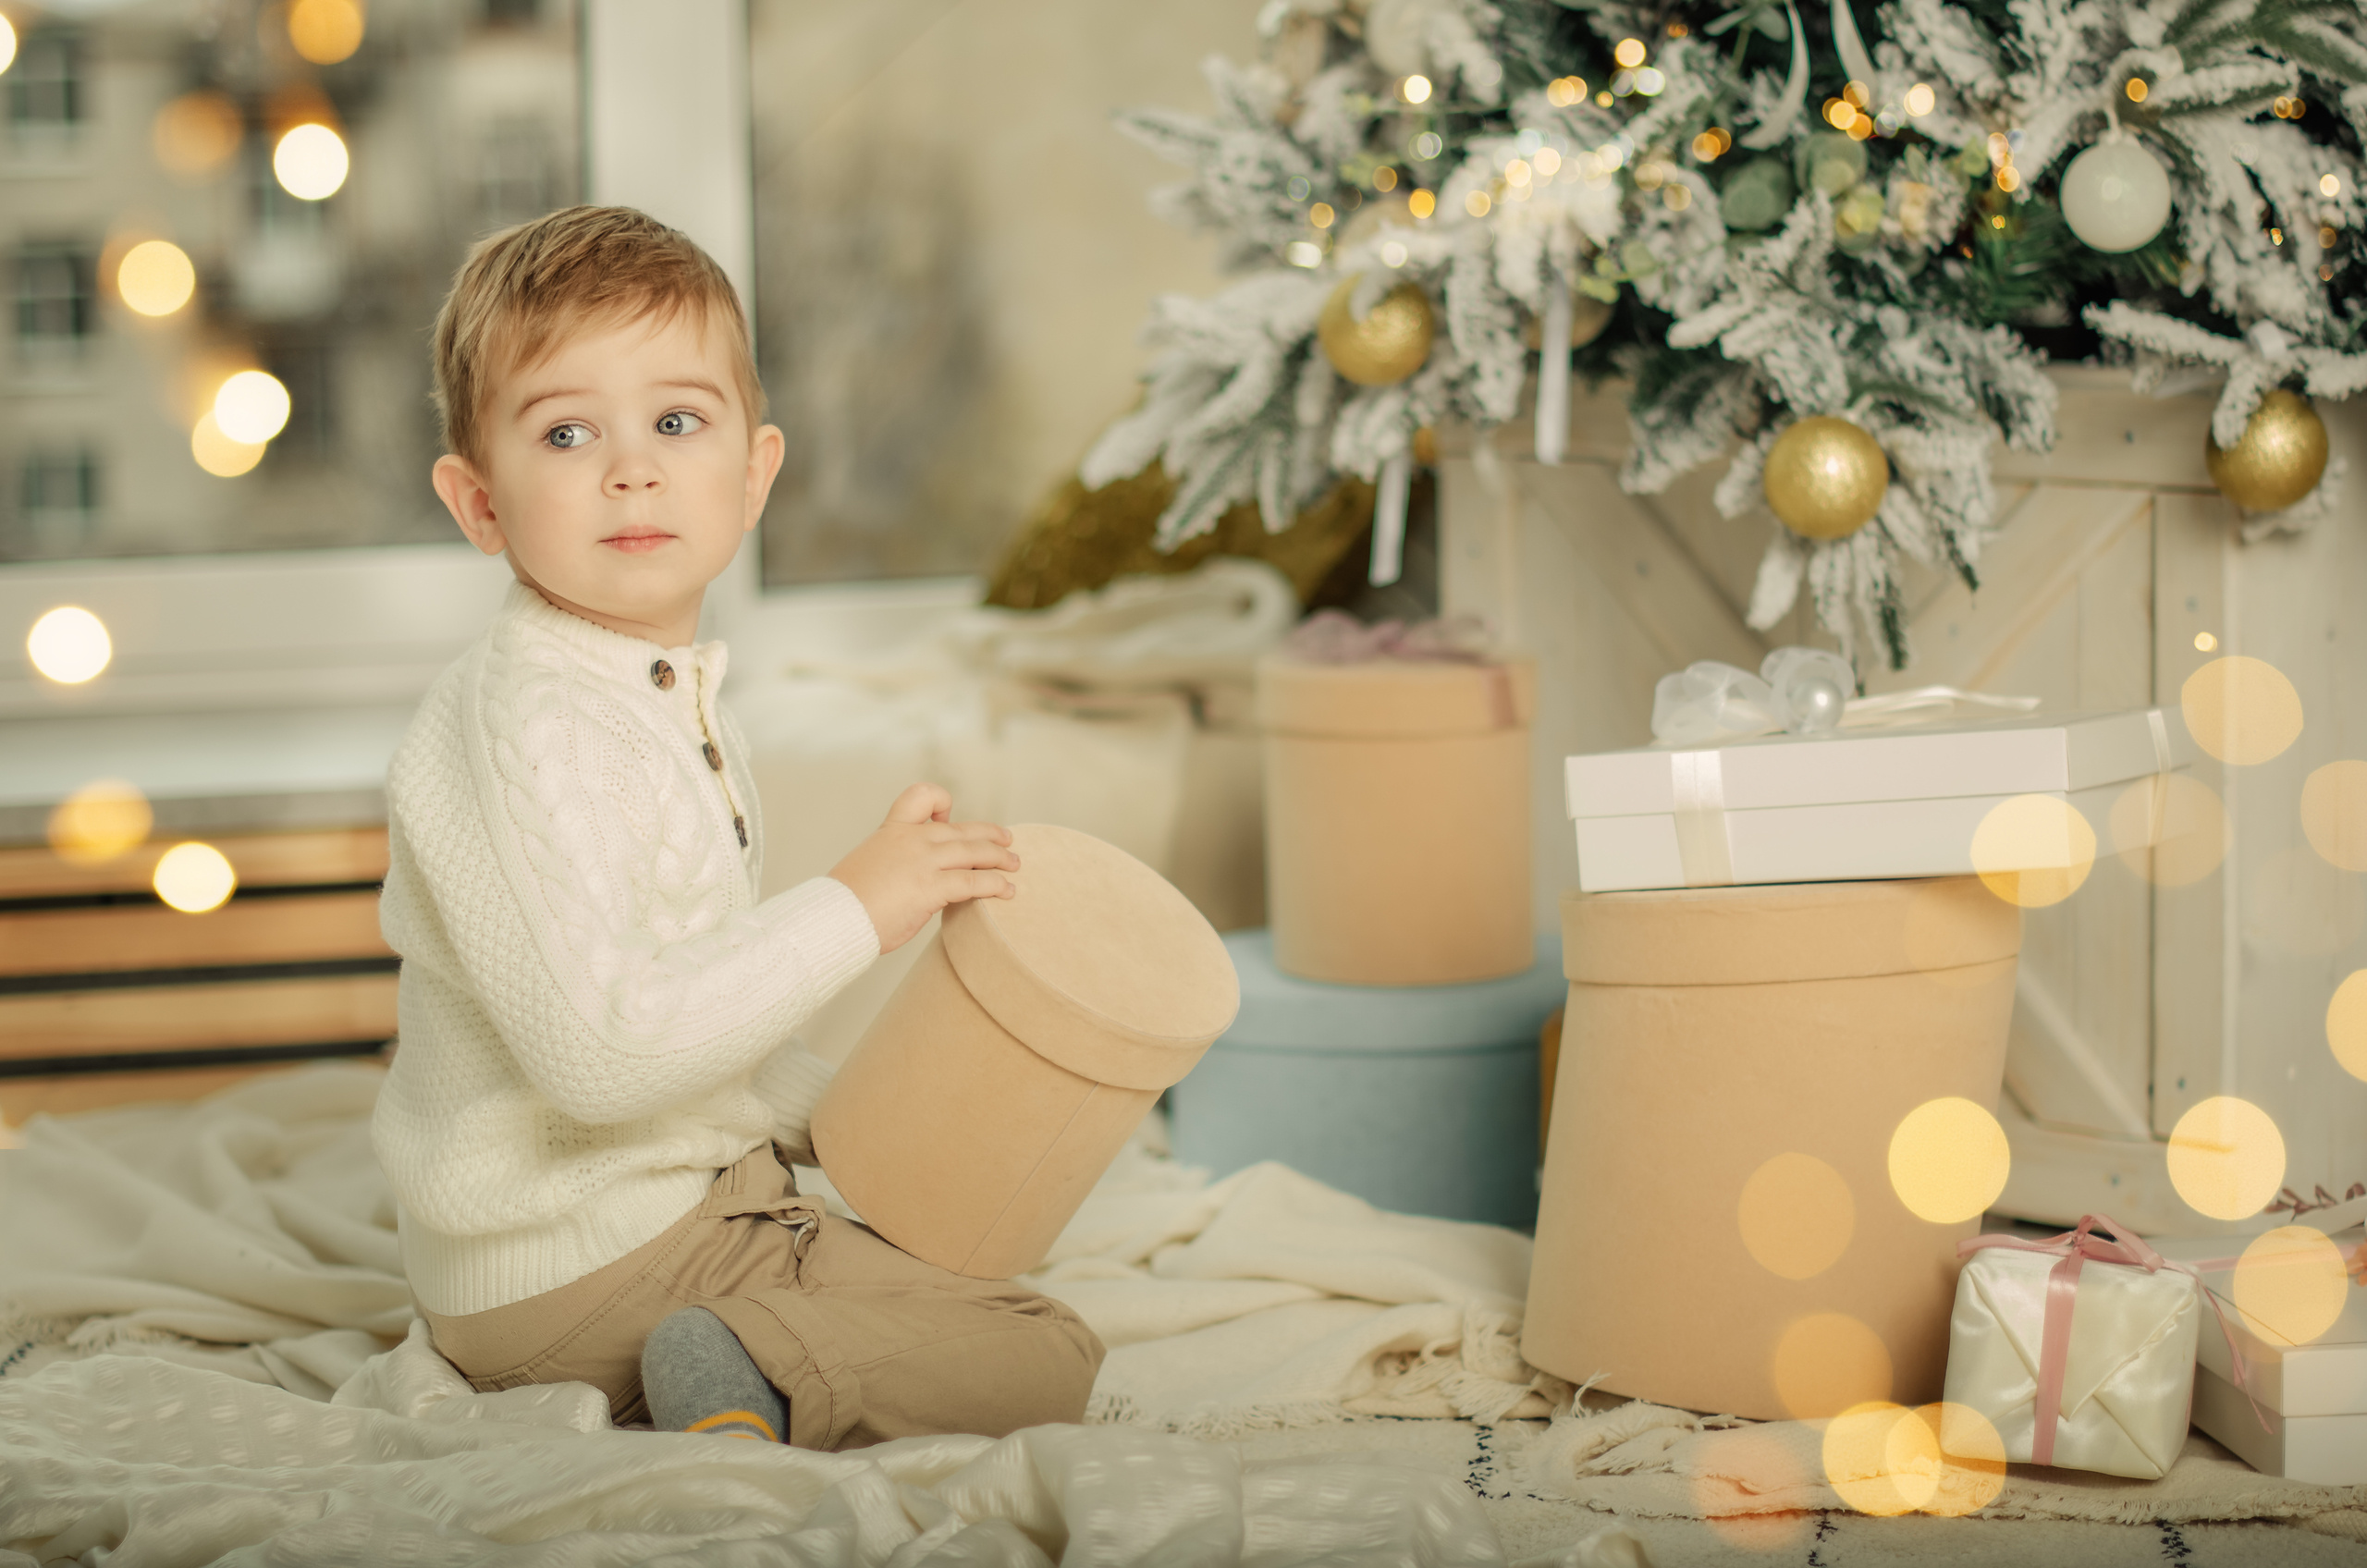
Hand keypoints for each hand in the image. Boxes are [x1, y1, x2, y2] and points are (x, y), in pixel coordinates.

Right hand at [829, 783, 1017, 952]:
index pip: (921, 796)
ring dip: (1000, 859)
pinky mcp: (932, 887)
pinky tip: (1007, 891)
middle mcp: (912, 840)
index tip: (948, 818)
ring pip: (975, 852)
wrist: (833, 917)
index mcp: (892, 830)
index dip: (941, 802)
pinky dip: (996, 885)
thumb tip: (909, 881)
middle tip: (1006, 840)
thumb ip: (893, 864)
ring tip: (1015, 865)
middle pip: (962, 829)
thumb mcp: (867, 867)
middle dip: (989, 835)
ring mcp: (924, 861)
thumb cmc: (844, 903)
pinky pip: (975, 881)